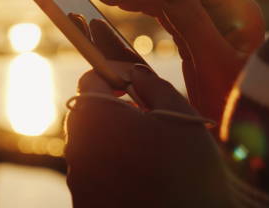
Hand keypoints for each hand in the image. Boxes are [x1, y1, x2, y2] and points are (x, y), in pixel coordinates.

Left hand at [65, 66, 235, 206]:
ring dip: (114, 140)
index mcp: (98, 118)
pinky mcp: (85, 204)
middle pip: (88, 114)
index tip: (135, 82)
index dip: (113, 74)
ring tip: (150, 152)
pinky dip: (112, 170)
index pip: (90, 80)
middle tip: (147, 116)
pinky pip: (94, 176)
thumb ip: (152, 84)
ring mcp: (78, 182)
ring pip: (91, 146)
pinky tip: (142, 178)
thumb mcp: (180, 114)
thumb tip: (135, 73)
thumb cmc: (190, 168)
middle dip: (114, 108)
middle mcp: (78, 149)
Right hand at [93, 0, 264, 122]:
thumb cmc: (237, 104)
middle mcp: (226, 9)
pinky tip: (125, 5)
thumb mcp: (214, 63)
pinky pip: (169, 14)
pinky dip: (145, 7)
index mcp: (238, 9)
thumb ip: (191, 19)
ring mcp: (212, 22)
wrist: (249, 136)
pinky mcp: (198, 37)